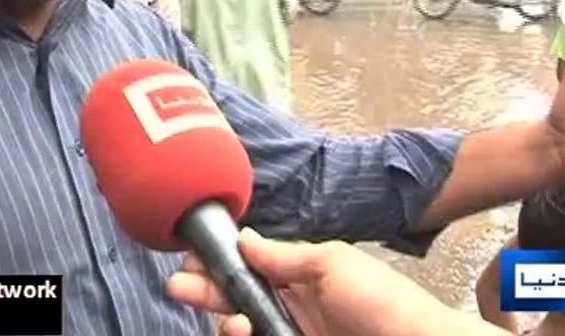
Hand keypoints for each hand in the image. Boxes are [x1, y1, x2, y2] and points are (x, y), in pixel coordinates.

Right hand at [167, 228, 495, 335]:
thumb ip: (284, 255)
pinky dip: (241, 335)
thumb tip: (244, 238)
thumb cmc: (385, 302)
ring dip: (224, 319)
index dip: (219, 261)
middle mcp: (292, 304)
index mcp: (301, 274)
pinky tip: (239, 330)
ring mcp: (293, 331)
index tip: (193, 258)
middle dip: (205, 289)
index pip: (249, 264)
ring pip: (241, 325)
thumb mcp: (333, 264)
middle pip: (237, 296)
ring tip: (227, 320)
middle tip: (179, 285)